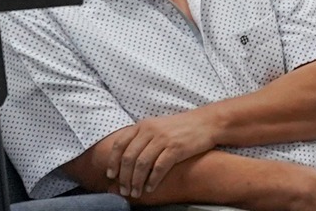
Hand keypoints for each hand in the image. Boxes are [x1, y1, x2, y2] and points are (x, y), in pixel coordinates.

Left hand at [101, 110, 219, 197]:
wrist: (205, 123)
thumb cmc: (179, 128)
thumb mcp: (157, 126)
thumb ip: (141, 137)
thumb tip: (125, 157)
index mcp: (143, 125)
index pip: (120, 143)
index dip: (113, 161)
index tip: (111, 175)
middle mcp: (150, 130)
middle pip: (129, 157)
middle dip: (124, 177)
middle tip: (124, 190)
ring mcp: (163, 139)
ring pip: (142, 164)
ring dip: (136, 181)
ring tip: (135, 192)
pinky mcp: (176, 148)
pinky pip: (159, 167)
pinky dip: (152, 180)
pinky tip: (150, 188)